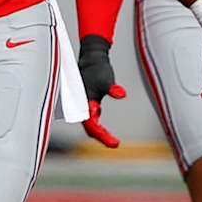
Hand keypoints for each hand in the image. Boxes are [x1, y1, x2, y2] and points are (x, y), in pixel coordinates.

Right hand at [77, 33, 125, 147]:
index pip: (91, 125)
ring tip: (111, 140)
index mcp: (82, 102)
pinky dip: (98, 126)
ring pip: (89, 125)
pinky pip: (91, 119)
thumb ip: (112, 88)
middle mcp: (80, 106)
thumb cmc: (97, 68)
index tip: (115, 143)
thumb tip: (121, 94)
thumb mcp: (106, 79)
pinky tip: (106, 131)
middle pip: (89, 128)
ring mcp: (83, 105)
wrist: (91, 58)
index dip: (102, 136)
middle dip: (101, 137)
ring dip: (99, 133)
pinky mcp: (87, 104)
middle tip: (115, 143)